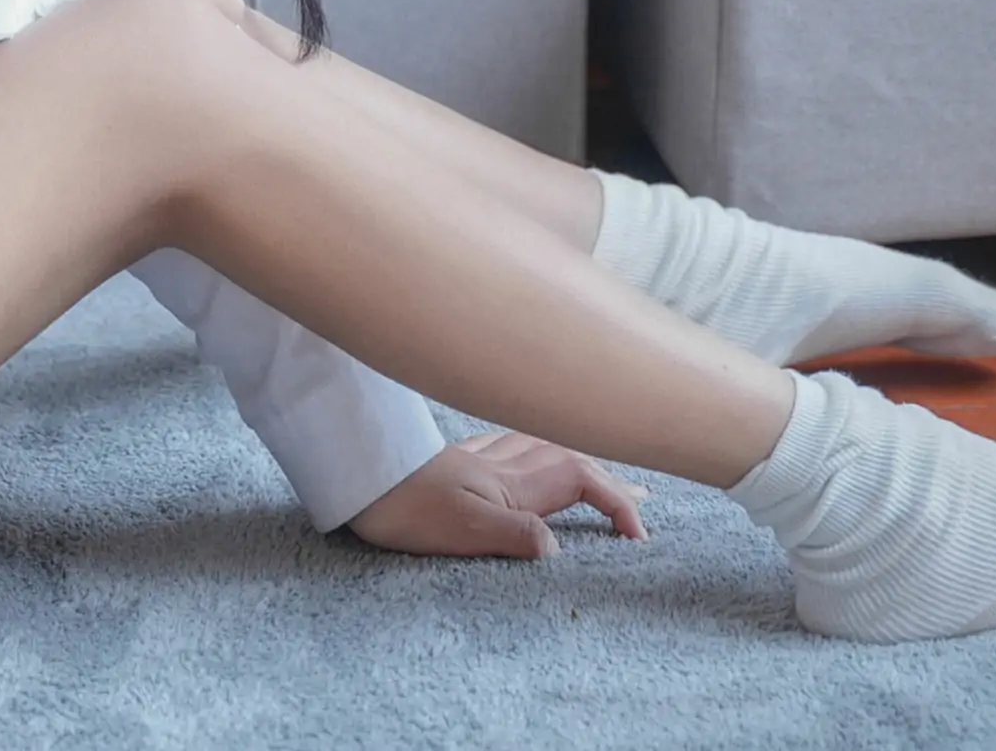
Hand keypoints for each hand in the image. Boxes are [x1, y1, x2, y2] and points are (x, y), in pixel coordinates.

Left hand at [344, 431, 649, 559]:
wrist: (353, 475)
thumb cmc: (400, 507)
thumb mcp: (459, 530)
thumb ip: (513, 534)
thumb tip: (556, 546)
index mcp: (511, 485)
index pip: (581, 481)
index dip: (616, 502)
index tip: (637, 536)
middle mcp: (502, 466)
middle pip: (571, 459)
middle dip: (610, 477)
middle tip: (642, 499)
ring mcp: (479, 460)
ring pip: (543, 450)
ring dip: (578, 459)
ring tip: (600, 470)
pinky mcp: (457, 462)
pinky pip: (512, 448)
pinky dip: (536, 452)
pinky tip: (527, 453)